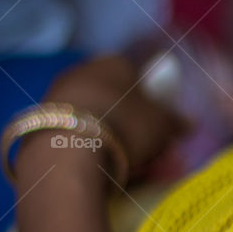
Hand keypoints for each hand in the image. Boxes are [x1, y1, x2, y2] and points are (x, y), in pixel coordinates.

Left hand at [15, 56, 187, 183]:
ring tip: (128, 166)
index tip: (159, 127)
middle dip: (134, 125)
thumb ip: (177, 122)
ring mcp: (58, 95)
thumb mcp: (162, 125)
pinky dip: (91, 148)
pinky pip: (77, 133)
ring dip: (114, 139)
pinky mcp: (41, 121)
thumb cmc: (126, 126)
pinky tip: (102, 169)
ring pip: (97, 118)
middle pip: (116, 99)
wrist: (68, 151)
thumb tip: (191, 123)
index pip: (137, 76)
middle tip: (148, 151)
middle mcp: (83, 71)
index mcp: (114, 62)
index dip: (152, 102)